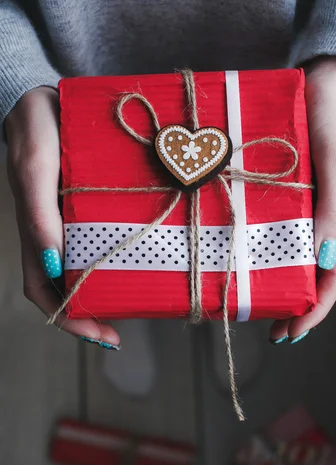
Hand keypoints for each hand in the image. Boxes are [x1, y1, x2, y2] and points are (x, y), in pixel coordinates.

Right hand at [5, 87, 119, 347]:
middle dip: (88, 317)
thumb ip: (38, 209)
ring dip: (104, 296)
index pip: (43, 287)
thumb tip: (55, 262)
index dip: (67, 316)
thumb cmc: (37, 126)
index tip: (99, 333)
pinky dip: (118, 261)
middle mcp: (54, 232)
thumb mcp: (35, 164)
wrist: (50, 96)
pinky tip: (140, 266)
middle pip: (64, 289)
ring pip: (84, 270)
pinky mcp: (93, 207)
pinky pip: (103, 242)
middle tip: (115, 337)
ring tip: (133, 311)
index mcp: (36, 230)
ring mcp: (73, 222)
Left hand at [270, 57, 335, 343]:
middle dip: (295, 307)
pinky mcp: (280, 196)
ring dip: (278, 286)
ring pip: (291, 258)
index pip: (333, 276)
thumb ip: (333, 208)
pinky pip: (271, 231)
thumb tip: (322, 259)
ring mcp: (300, 210)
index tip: (292, 332)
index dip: (316, 309)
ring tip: (256, 307)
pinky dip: (260, 253)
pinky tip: (242, 261)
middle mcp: (319, 221)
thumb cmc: (332, 120)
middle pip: (312, 276)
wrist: (318, 84)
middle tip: (272, 332)